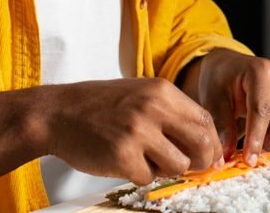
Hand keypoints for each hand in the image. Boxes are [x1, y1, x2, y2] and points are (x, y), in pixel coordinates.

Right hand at [44, 78, 222, 184]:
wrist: (56, 113)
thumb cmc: (99, 106)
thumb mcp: (140, 94)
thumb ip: (171, 113)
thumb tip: (204, 143)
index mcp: (161, 90)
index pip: (205, 119)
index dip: (212, 143)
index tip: (210, 157)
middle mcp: (153, 108)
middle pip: (201, 143)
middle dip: (202, 162)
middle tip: (193, 169)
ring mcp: (138, 132)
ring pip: (178, 165)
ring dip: (166, 170)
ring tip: (146, 159)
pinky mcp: (122, 156)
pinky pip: (148, 178)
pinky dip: (139, 175)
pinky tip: (123, 161)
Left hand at [184, 49, 269, 163]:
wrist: (229, 68)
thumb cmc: (221, 79)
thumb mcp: (213, 99)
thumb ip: (221, 126)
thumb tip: (226, 155)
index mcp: (261, 72)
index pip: (263, 109)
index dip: (256, 137)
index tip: (249, 159)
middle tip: (260, 148)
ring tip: (262, 139)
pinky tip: (269, 132)